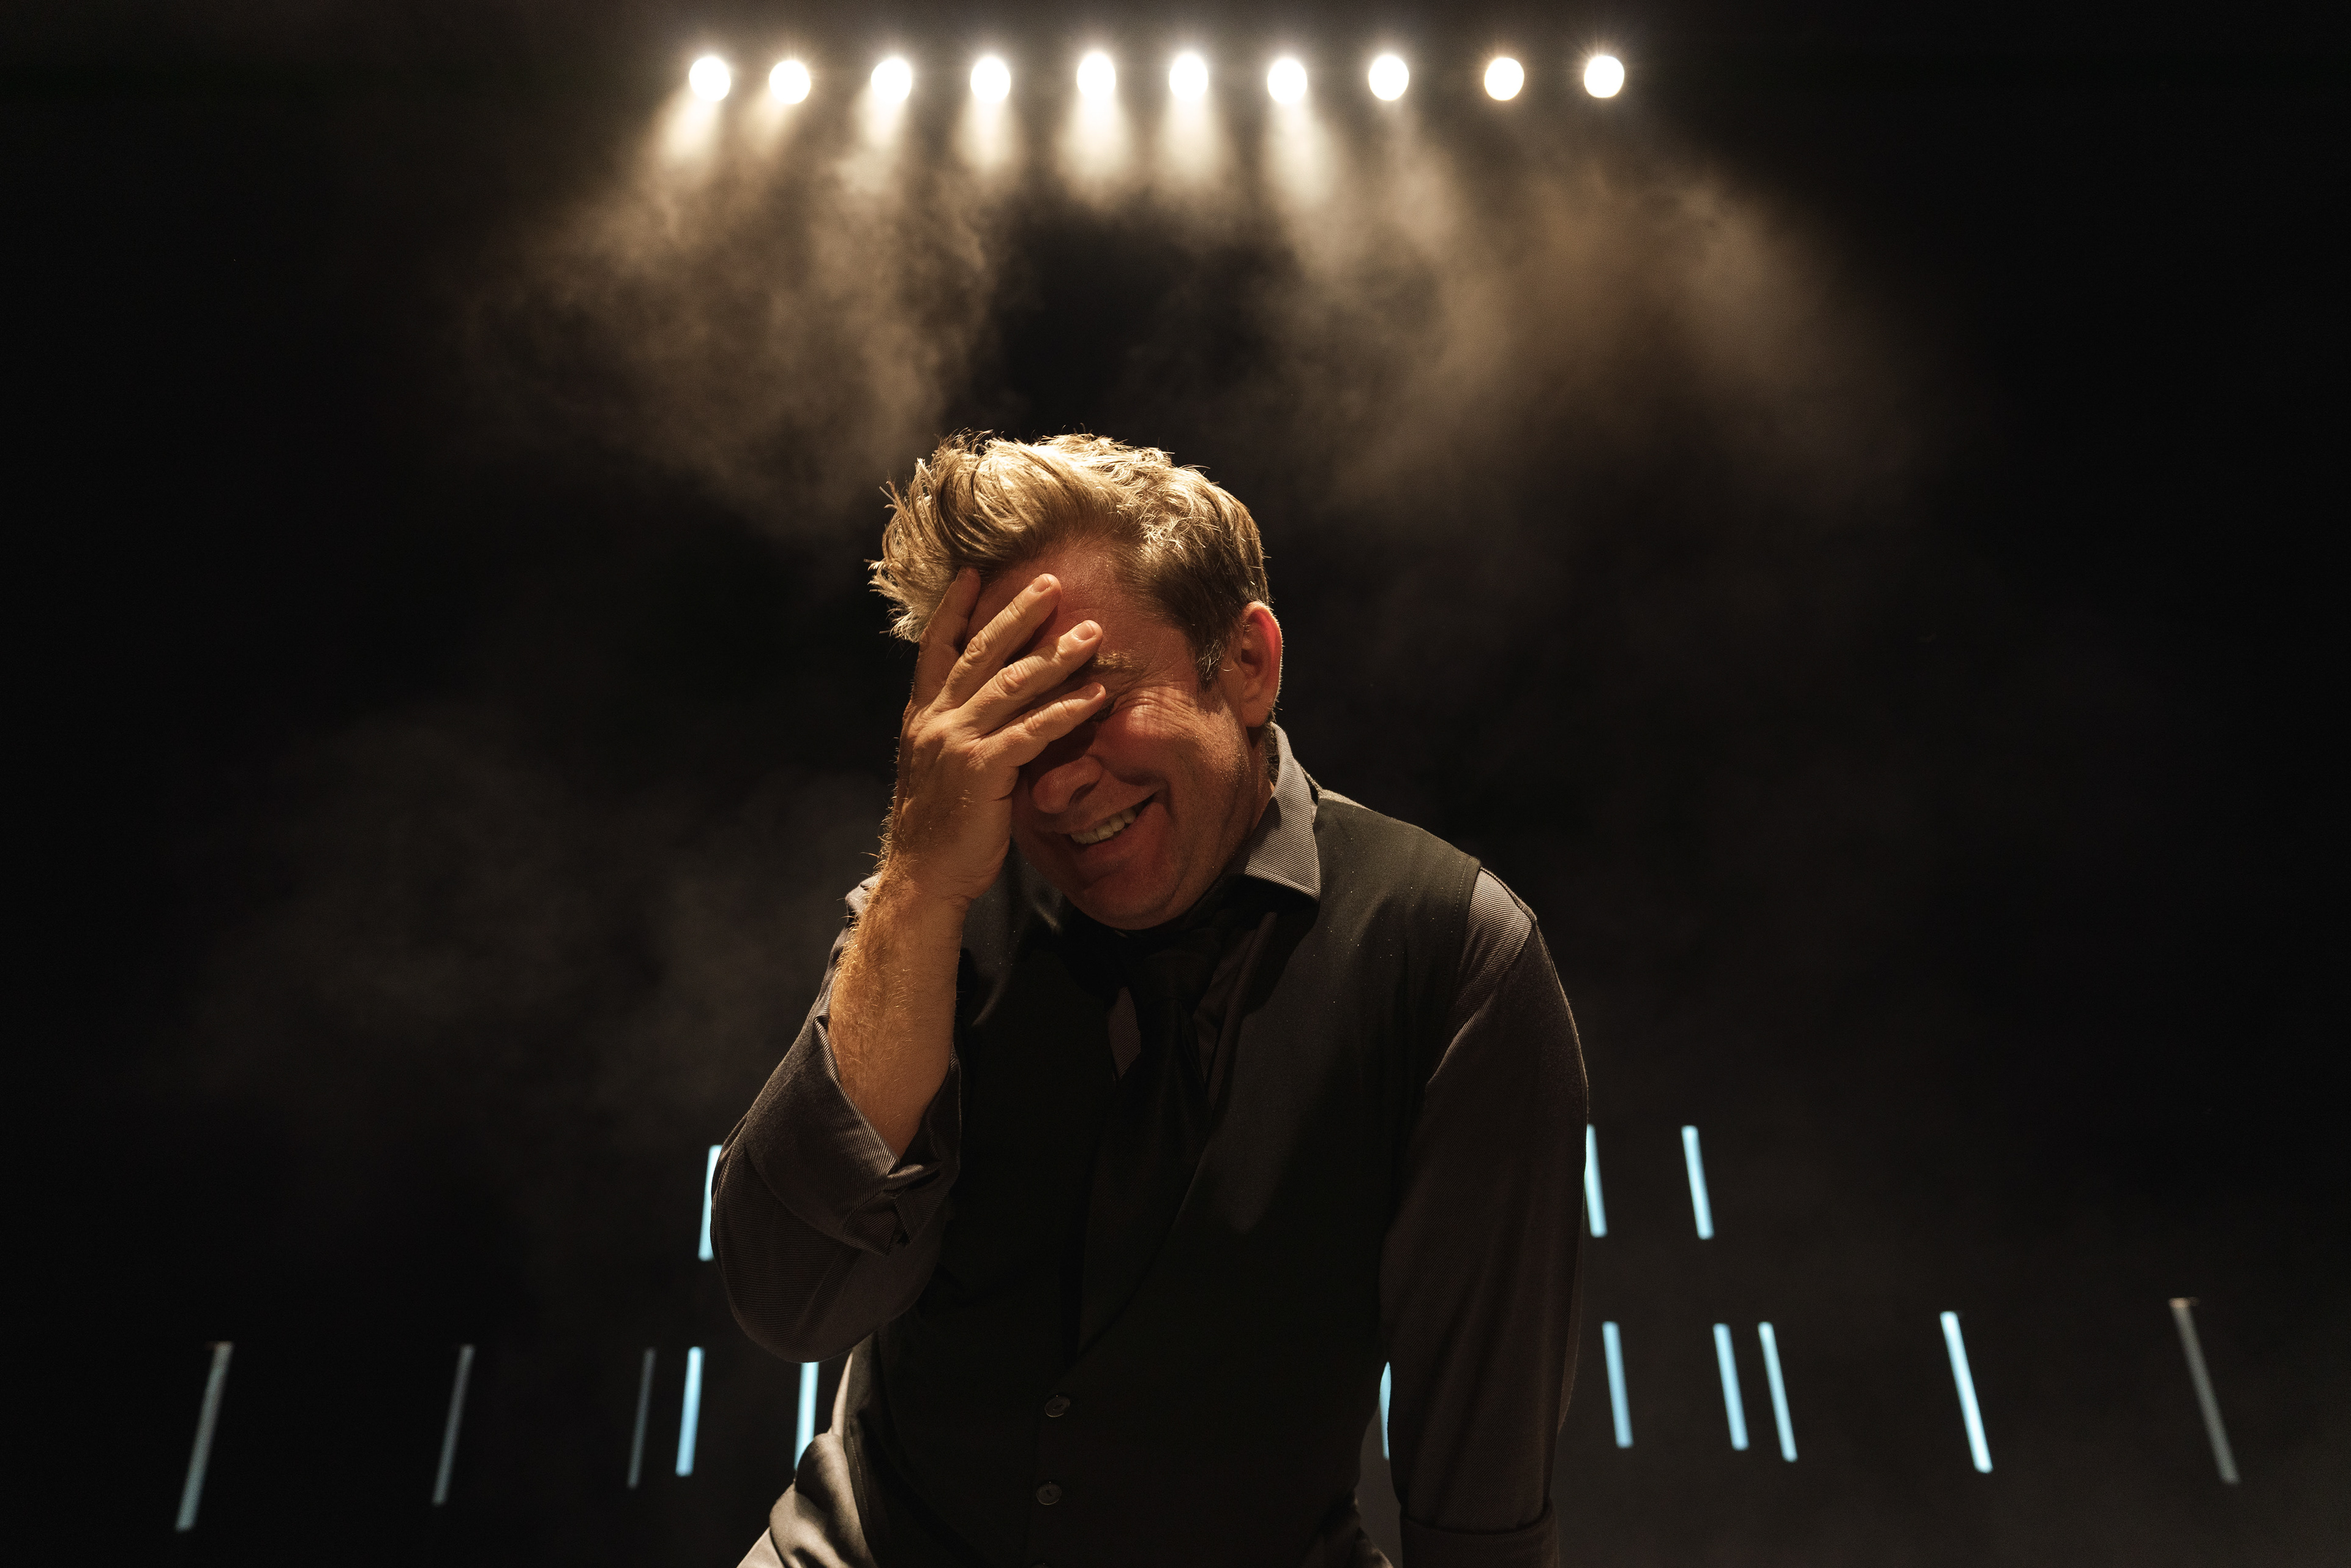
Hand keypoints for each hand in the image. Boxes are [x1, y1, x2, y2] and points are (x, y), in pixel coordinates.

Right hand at [881, 569, 1106, 907]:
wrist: (922, 876)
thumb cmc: (938, 827)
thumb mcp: (938, 767)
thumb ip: (957, 732)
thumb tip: (984, 709)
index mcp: (922, 716)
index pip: (936, 649)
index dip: (954, 609)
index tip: (975, 573)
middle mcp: (936, 720)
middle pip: (980, 652)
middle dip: (1017, 613)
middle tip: (1051, 582)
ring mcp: (957, 741)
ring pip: (1012, 683)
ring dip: (1056, 654)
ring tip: (1091, 631)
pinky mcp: (983, 768)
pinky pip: (1033, 730)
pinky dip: (1067, 709)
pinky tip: (1097, 694)